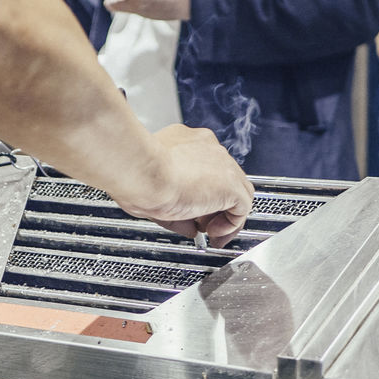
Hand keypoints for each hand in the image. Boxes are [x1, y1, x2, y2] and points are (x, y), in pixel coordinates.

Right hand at [111, 125, 254, 247]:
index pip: (202, 168)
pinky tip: (214, 235)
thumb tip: (188, 227)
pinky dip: (231, 225)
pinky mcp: (231, 183)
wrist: (142, 171)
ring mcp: (221, 163)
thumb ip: (175, 208)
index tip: (190, 210)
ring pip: (236, 191)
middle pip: (221, 179)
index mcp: (183, 143)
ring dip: (224, 216)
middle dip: (212, 205)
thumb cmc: (135, 176)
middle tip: (201, 225)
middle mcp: (205, 147)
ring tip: (210, 234)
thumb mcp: (153, 192)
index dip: (198, 193)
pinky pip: (242, 208)